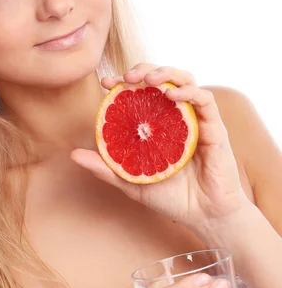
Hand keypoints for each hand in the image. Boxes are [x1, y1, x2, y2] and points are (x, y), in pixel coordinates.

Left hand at [70, 63, 250, 241]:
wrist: (203, 217)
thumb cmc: (171, 198)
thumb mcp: (131, 182)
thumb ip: (106, 167)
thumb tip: (73, 154)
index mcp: (158, 124)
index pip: (142, 92)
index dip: (124, 82)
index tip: (106, 82)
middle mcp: (177, 116)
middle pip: (164, 79)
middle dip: (145, 70)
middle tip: (126, 77)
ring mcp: (196, 120)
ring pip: (185, 81)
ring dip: (166, 73)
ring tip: (147, 80)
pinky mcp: (214, 128)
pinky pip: (204, 101)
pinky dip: (188, 92)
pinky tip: (171, 95)